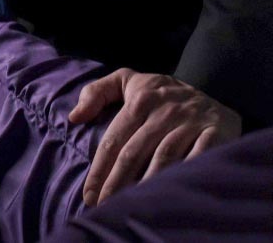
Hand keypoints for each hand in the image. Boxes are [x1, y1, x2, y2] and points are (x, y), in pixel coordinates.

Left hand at [69, 67, 240, 206]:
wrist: (214, 88)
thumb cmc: (161, 93)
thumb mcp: (127, 81)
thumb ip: (96, 93)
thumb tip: (74, 117)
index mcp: (139, 100)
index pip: (113, 140)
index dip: (99, 169)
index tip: (89, 195)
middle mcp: (164, 111)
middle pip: (134, 153)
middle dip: (115, 183)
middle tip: (104, 207)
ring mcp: (191, 122)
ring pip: (164, 159)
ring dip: (146, 185)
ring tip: (131, 208)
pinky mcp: (216, 133)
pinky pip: (199, 158)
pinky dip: (184, 176)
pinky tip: (171, 195)